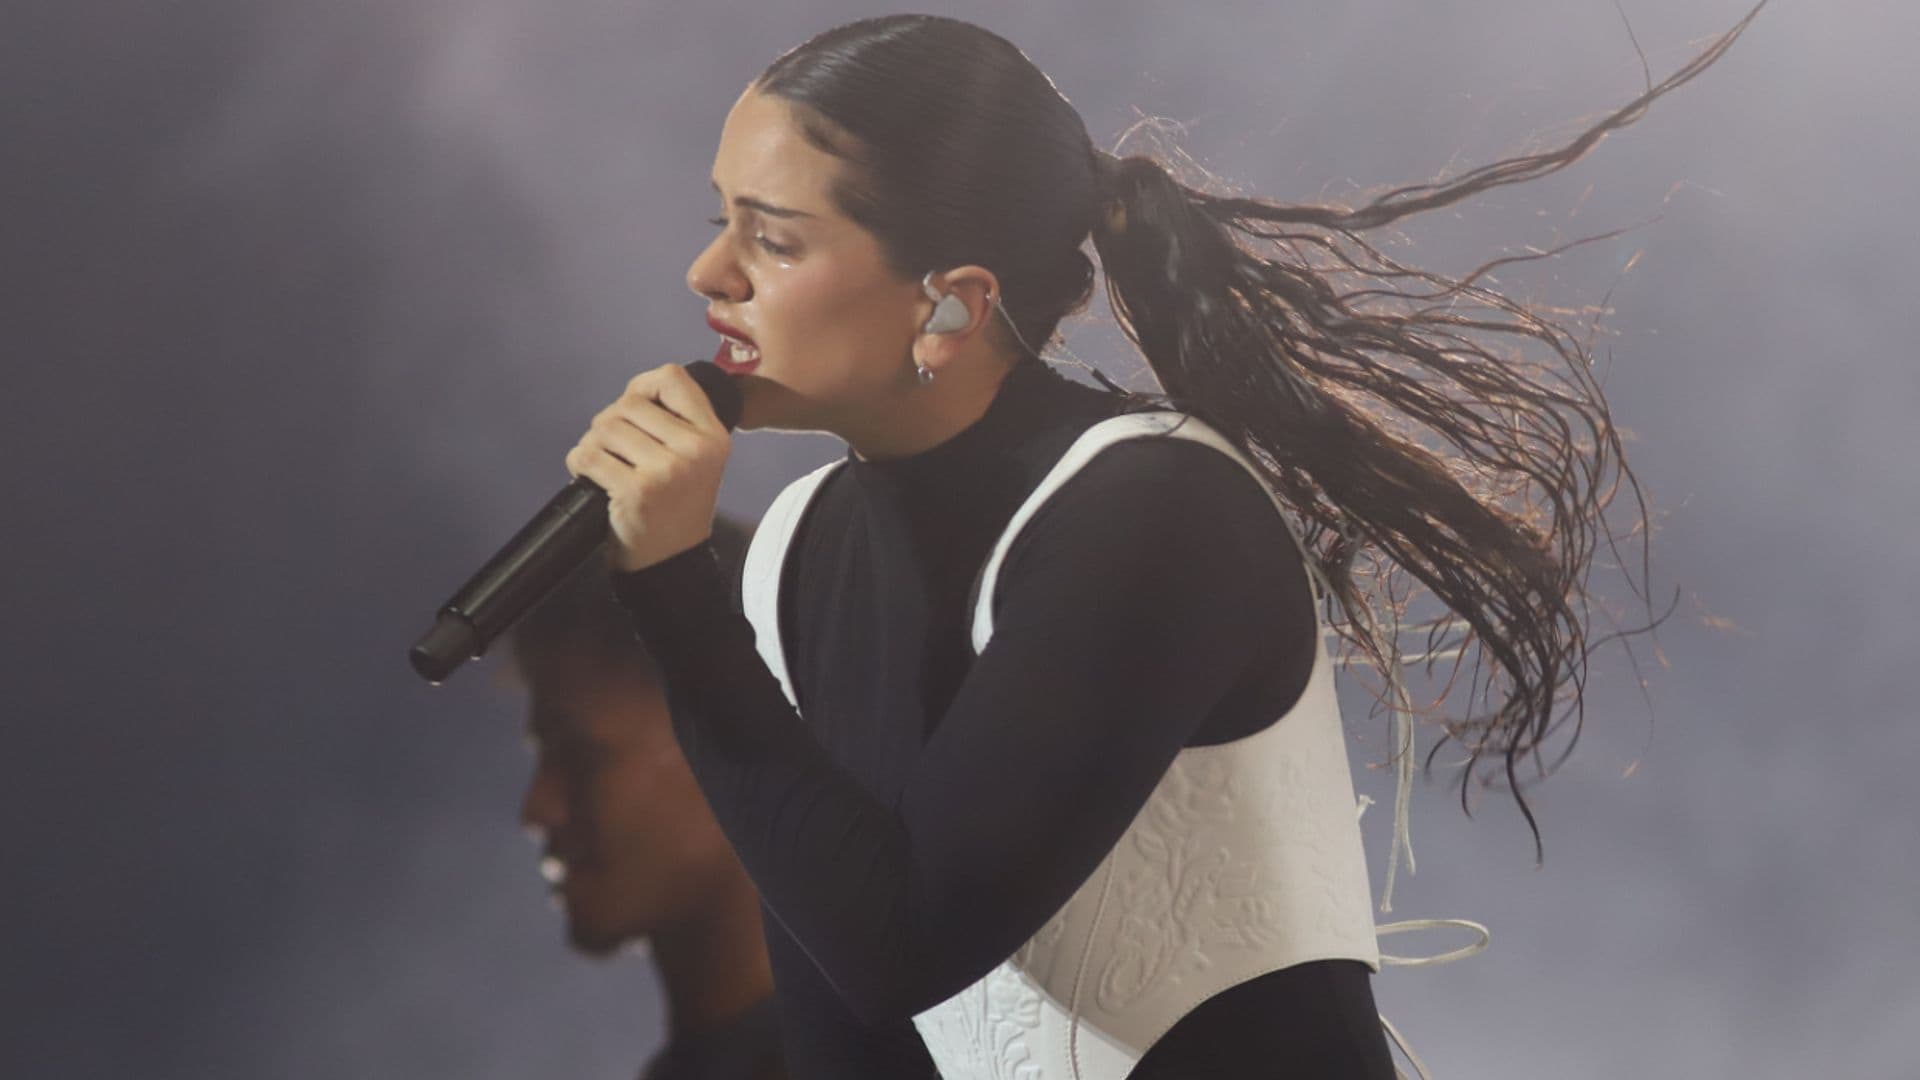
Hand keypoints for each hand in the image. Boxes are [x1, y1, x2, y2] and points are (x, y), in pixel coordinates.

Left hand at [565, 365, 731, 572]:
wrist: (671, 563)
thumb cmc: (675, 507)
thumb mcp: (696, 460)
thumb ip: (675, 422)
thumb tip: (634, 390)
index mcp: (714, 437)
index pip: (673, 378)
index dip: (643, 385)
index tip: (634, 407)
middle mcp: (695, 451)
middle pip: (629, 403)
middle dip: (611, 423)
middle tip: (616, 452)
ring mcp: (666, 471)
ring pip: (604, 428)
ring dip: (593, 445)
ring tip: (605, 467)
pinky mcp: (636, 492)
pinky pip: (588, 456)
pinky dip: (579, 465)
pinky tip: (591, 479)